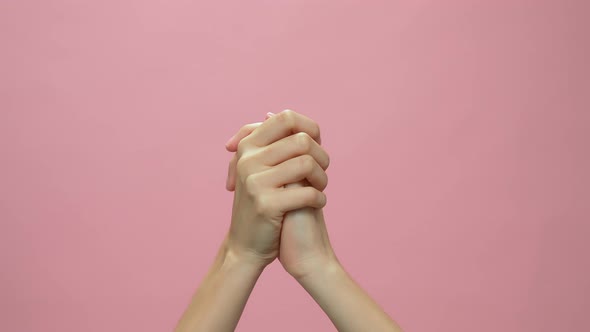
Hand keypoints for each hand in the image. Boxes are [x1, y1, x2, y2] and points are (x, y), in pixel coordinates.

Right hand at [225, 110, 329, 269]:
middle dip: (321, 157)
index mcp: (247, 146)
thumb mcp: (257, 168)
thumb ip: (267, 142)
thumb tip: (272, 113)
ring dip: (322, 178)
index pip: (286, 118)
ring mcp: (254, 181)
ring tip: (320, 188)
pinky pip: (308, 193)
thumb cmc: (260, 202)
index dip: (310, 128)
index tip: (317, 146)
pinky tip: (317, 204)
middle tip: (321, 173)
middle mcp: (247, 159)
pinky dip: (319, 199)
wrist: (246, 245)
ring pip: (306, 164)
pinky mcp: (265, 204)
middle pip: (301, 140)